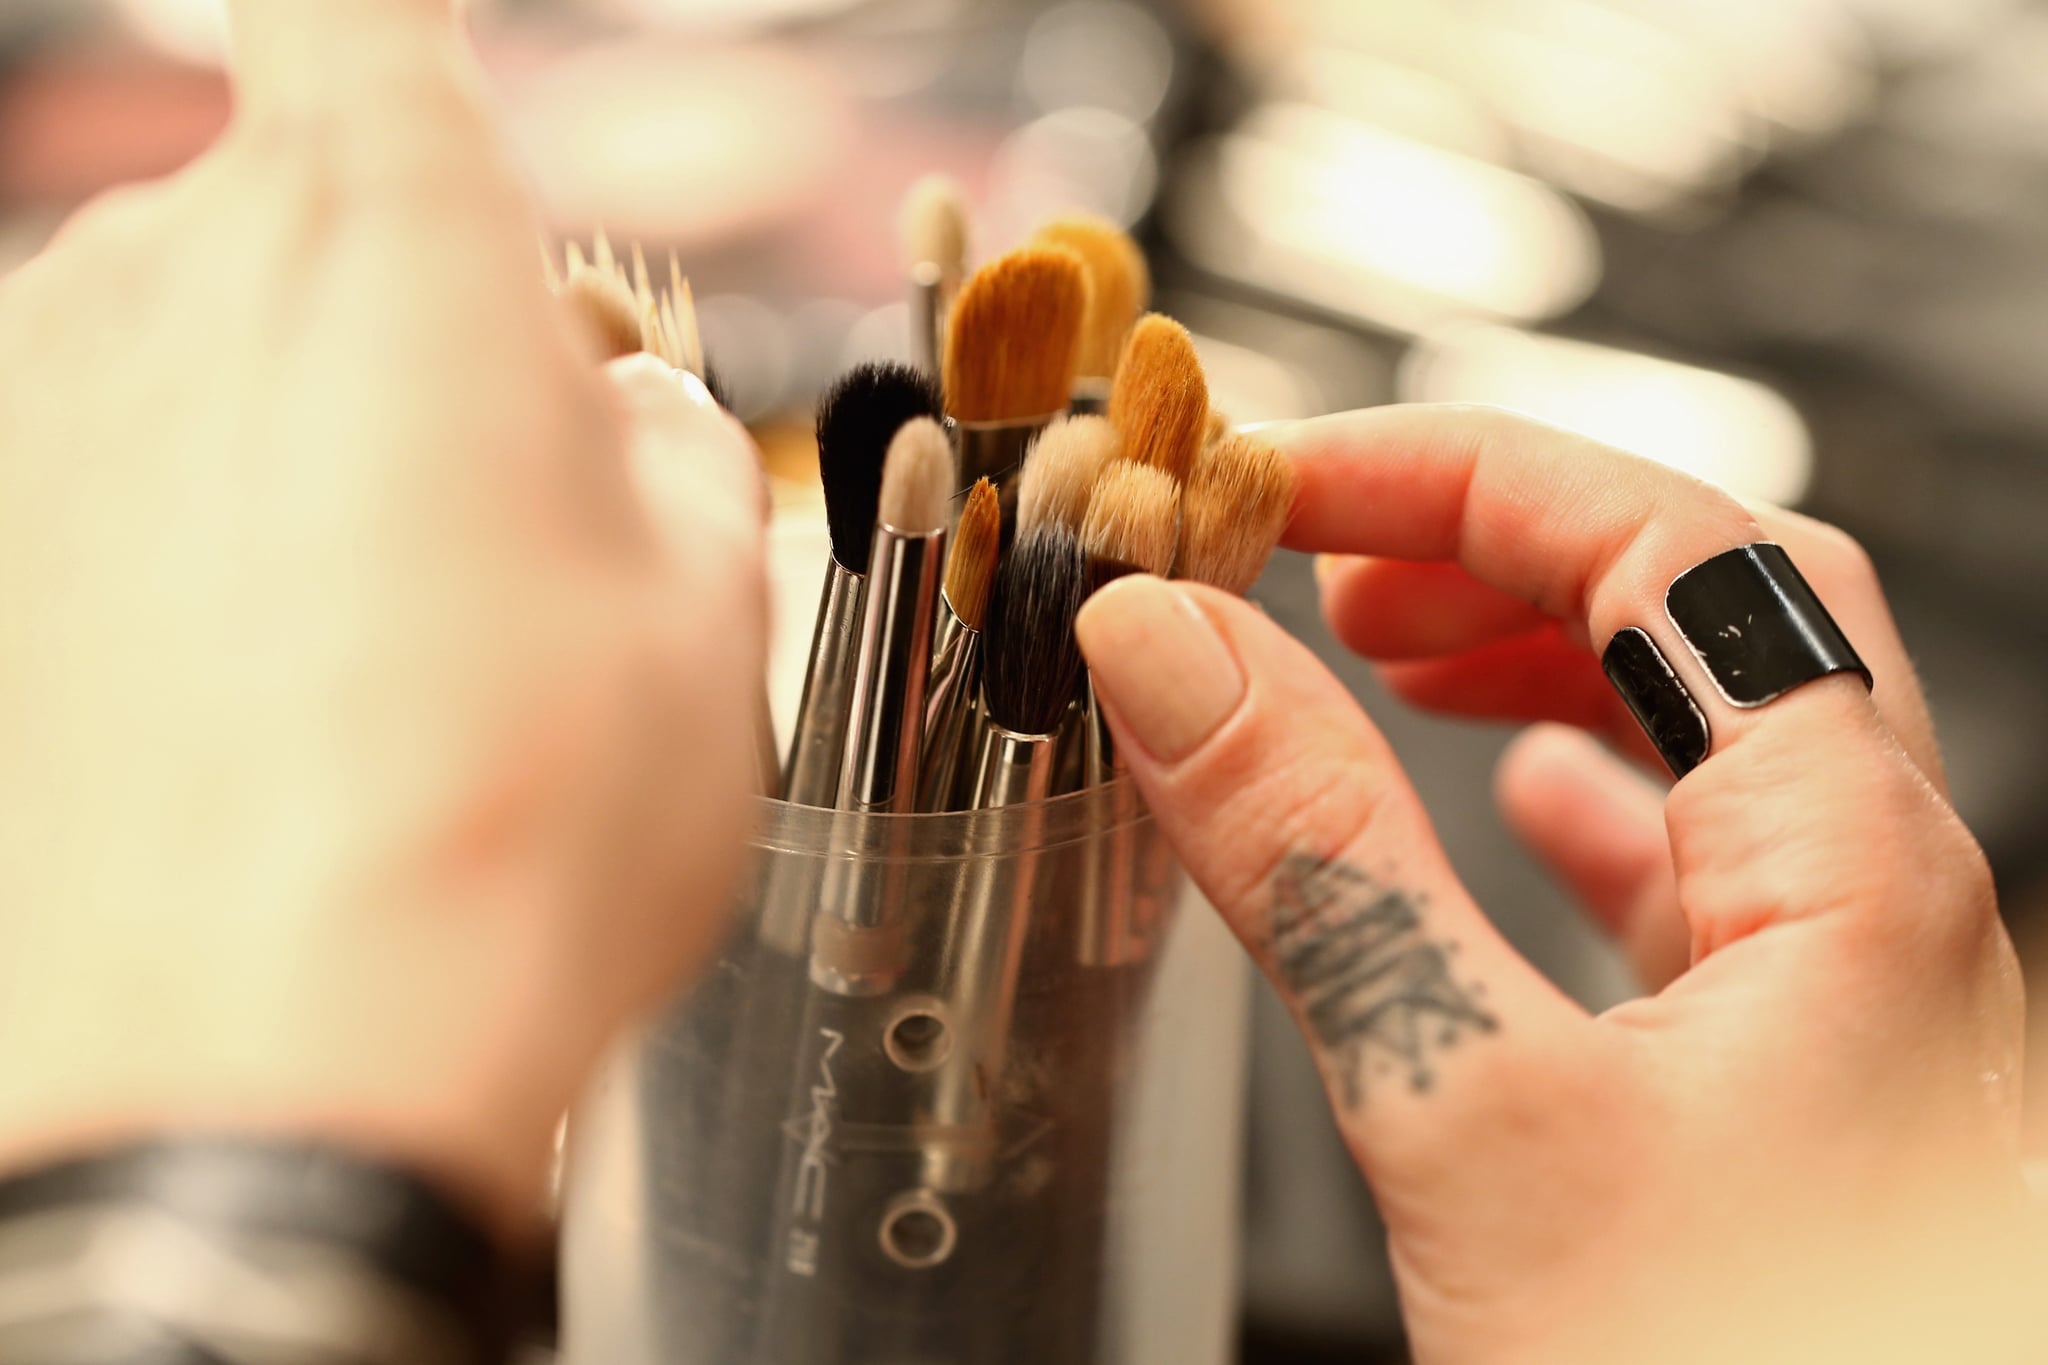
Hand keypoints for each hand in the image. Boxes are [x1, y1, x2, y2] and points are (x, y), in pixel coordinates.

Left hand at [0, 1, 766, 1238]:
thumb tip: (615, 423)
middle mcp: (166, 276)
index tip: (440, 130)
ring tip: (392, 651)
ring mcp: (33, 419)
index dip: (396, 51)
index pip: (350, 9)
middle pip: (289, 211)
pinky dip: (186, 556)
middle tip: (504, 502)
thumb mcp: (708, 605)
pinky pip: (101, 491)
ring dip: (295, 446)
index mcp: (385, 229)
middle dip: (400, 314)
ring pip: (193, 359)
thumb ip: (666, 448)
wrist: (270, 1079)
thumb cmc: (508, 821)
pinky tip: (273, 716)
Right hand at [1078, 406, 2029, 1360]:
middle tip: (1323, 546)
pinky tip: (1508, 810)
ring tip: (1386, 642)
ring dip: (1542, 653)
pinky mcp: (1782, 1074)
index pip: (1665, 539)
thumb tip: (1169, 653)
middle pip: (1706, 605)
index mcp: (1855, 862)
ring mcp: (1841, 986)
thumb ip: (1318, 863)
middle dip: (1503, 538)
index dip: (1457, 473)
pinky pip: (1697, 869)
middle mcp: (1880, 898)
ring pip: (1707, 728)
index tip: (1281, 483)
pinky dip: (1580, 800)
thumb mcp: (1475, 1115)